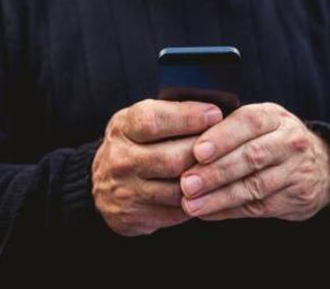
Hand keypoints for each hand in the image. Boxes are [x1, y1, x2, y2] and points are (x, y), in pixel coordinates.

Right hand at [91, 99, 222, 235]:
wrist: (101, 184)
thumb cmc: (135, 142)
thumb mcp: (141, 119)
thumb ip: (172, 113)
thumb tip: (215, 111)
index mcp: (123, 127)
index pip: (154, 121)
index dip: (188, 117)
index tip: (216, 114)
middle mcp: (120, 159)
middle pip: (173, 158)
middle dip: (205, 152)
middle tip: (228, 145)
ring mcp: (126, 191)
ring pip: (179, 189)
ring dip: (206, 179)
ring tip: (223, 167)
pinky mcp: (135, 217)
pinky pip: (178, 211)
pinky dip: (199, 201)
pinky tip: (210, 189)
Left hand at [180, 102, 329, 221]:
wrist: (321, 164)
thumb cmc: (272, 137)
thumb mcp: (259, 121)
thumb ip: (229, 125)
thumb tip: (185, 132)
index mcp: (274, 116)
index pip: (249, 122)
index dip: (223, 137)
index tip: (197, 151)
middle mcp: (289, 141)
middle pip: (251, 157)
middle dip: (216, 171)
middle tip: (187, 183)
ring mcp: (294, 171)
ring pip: (254, 186)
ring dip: (219, 197)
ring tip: (191, 203)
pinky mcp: (294, 199)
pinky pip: (257, 207)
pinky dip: (228, 211)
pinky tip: (207, 212)